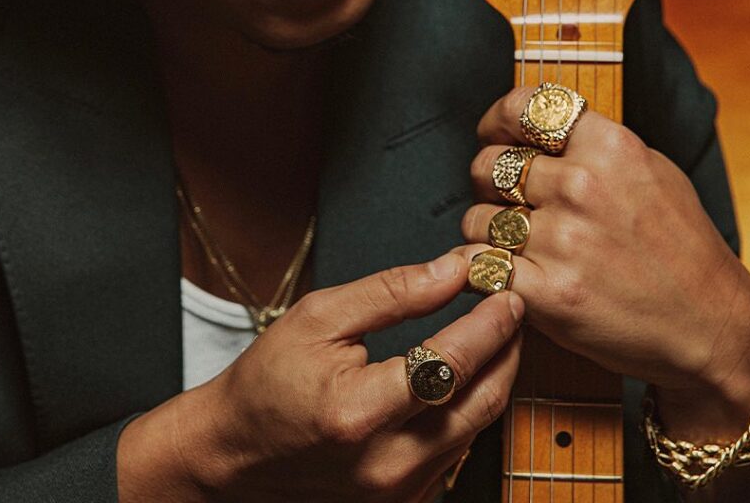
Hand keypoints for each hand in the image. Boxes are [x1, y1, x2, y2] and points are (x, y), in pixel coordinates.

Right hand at [118, 254, 522, 501]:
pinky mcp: (405, 502)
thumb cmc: (270, 380)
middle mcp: (387, 463)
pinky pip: (457, 451)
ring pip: (476, 429)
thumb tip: (451, 270)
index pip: (451, 361)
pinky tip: (467, 375)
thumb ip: (391, 292)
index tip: (505, 289)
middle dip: (506, 348)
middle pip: (481, 402)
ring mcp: (399, 492)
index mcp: (360, 411)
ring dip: (495, 377)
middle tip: (513, 306)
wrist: (237, 451)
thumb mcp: (319, 316)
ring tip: (495, 332)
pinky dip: (470, 408)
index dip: (488, 322)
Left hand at [454, 86, 749, 439]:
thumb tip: (528, 126)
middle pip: (487, 166)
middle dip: (489, 184)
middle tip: (510, 202)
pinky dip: (480, 272)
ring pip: (476, 218)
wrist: (712, 326)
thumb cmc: (678, 245)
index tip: (495, 137)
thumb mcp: (649, 168)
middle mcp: (583, 186)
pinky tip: (501, 273)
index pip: (522, 108)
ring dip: (487, 232)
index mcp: (609, 146)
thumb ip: (590, 143)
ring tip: (516, 243)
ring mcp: (564, 240)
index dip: (497, 121)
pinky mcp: (549, 294)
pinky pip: (478, 266)